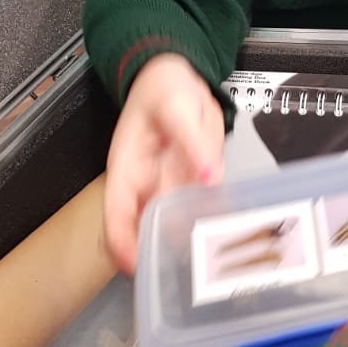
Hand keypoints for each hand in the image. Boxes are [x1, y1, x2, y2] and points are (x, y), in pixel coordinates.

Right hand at [104, 55, 224, 273]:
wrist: (177, 75)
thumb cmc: (161, 87)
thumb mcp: (175, 107)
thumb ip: (192, 142)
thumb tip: (210, 176)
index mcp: (128, 171)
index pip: (116, 217)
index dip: (121, 245)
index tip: (136, 268)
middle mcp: (147, 186)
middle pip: (146, 231)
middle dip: (161, 255)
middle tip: (187, 271)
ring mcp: (171, 187)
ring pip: (176, 226)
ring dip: (192, 243)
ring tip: (214, 259)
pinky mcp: (194, 183)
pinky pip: (202, 209)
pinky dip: (214, 222)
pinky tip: (231, 234)